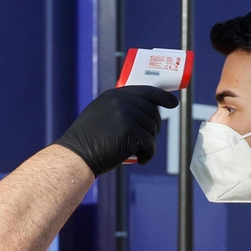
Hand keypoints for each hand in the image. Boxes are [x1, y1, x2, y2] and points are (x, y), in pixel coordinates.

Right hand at [55, 86, 178, 175]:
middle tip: (142, 142)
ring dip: (148, 144)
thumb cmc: (88, 141)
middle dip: (153, 129)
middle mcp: (121, 101)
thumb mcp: (101, 114)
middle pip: (153, 114)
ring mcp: (126, 115)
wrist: (77, 155)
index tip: (173, 103)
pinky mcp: (130, 132)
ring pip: (152, 130)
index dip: (162, 97)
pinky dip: (147, 155)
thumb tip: (145, 112)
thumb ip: (119, 109)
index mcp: (115, 95)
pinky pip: (150, 144)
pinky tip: (139, 159)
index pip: (146, 91)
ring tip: (134, 151)